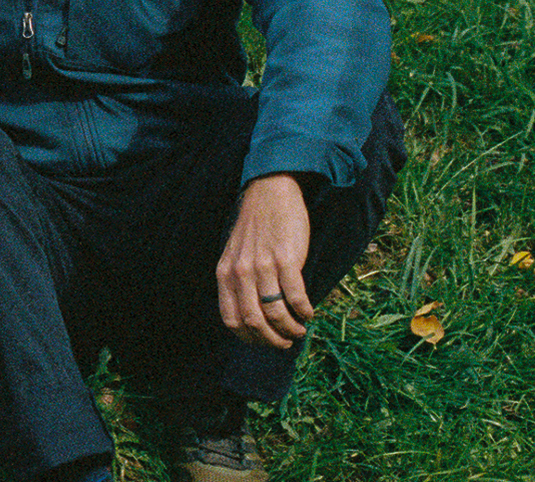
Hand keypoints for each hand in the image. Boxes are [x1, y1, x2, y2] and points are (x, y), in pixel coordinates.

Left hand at [217, 173, 313, 347]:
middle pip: (253, 321)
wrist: (270, 193)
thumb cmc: (255, 227)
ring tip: (300, 329)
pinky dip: (304, 311)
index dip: (249, 337)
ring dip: (291, 329)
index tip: (264, 342)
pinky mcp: (287, 259)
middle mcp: (241, 272)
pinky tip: (309, 312)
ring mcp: (263, 266)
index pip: (231, 319)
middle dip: (272, 340)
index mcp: (225, 273)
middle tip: (286, 342)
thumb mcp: (235, 254)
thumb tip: (253, 316)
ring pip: (275, 313)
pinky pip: (296, 297)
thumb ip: (238, 281)